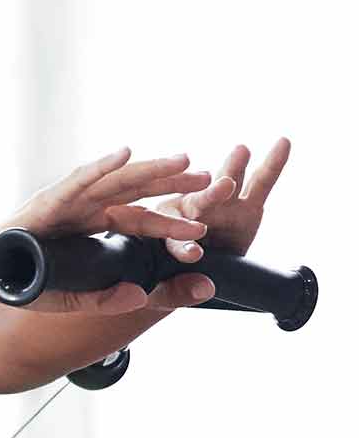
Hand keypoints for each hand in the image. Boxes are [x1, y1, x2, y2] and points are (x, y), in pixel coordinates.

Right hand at [0, 148, 211, 313]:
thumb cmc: (21, 283)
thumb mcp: (73, 299)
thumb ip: (106, 300)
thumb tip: (141, 297)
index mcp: (90, 227)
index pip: (136, 220)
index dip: (168, 223)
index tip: (202, 228)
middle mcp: (82, 208)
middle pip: (134, 191)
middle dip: (171, 183)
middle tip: (211, 177)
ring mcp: (66, 201)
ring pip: (114, 180)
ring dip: (149, 169)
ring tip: (184, 160)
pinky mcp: (46, 201)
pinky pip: (77, 181)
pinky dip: (101, 167)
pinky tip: (125, 154)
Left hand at [146, 138, 291, 308]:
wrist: (187, 274)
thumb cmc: (164, 283)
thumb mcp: (163, 293)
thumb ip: (180, 291)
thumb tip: (204, 289)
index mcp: (154, 229)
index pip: (167, 237)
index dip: (181, 245)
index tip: (194, 254)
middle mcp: (184, 210)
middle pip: (194, 203)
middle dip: (208, 196)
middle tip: (222, 186)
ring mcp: (214, 205)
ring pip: (221, 187)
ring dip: (231, 170)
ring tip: (241, 153)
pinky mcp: (243, 206)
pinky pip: (258, 184)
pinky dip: (271, 165)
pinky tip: (283, 144)